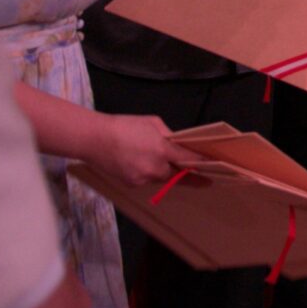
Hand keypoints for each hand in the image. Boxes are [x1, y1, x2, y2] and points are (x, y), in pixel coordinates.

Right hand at [82, 112, 198, 189]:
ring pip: (161, 178)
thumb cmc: (124, 126)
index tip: (213, 170)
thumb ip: (168, 136)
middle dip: (187, 174)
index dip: (202, 165)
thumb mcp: (152, 123)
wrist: (93, 139)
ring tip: (161, 163)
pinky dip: (150, 173)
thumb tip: (177, 143)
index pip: (188, 160)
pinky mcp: (131, 184)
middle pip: (176, 175)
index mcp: (161, 150)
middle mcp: (154, 168)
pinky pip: (147, 179)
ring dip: (166, 172)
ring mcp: (142, 178)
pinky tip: (141, 162)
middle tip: (202, 178)